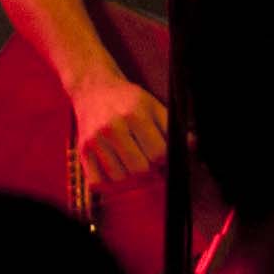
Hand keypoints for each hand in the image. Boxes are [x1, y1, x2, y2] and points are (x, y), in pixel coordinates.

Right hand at [69, 74, 171, 198]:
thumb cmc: (127, 99)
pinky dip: (109, 185)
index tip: (160, 154)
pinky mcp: (82, 150)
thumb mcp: (153, 105)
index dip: (164, 159)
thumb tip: (191, 146)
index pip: (158, 153)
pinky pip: (97, 183)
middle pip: (140, 170)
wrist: (92, 88)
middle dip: (149, 170)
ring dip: (131, 178)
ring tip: (133, 165)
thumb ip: (171, 127)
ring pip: (120, 179)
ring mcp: (95, 140)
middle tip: (148, 162)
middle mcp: (112, 127)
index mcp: (134, 114)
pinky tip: (117, 173)